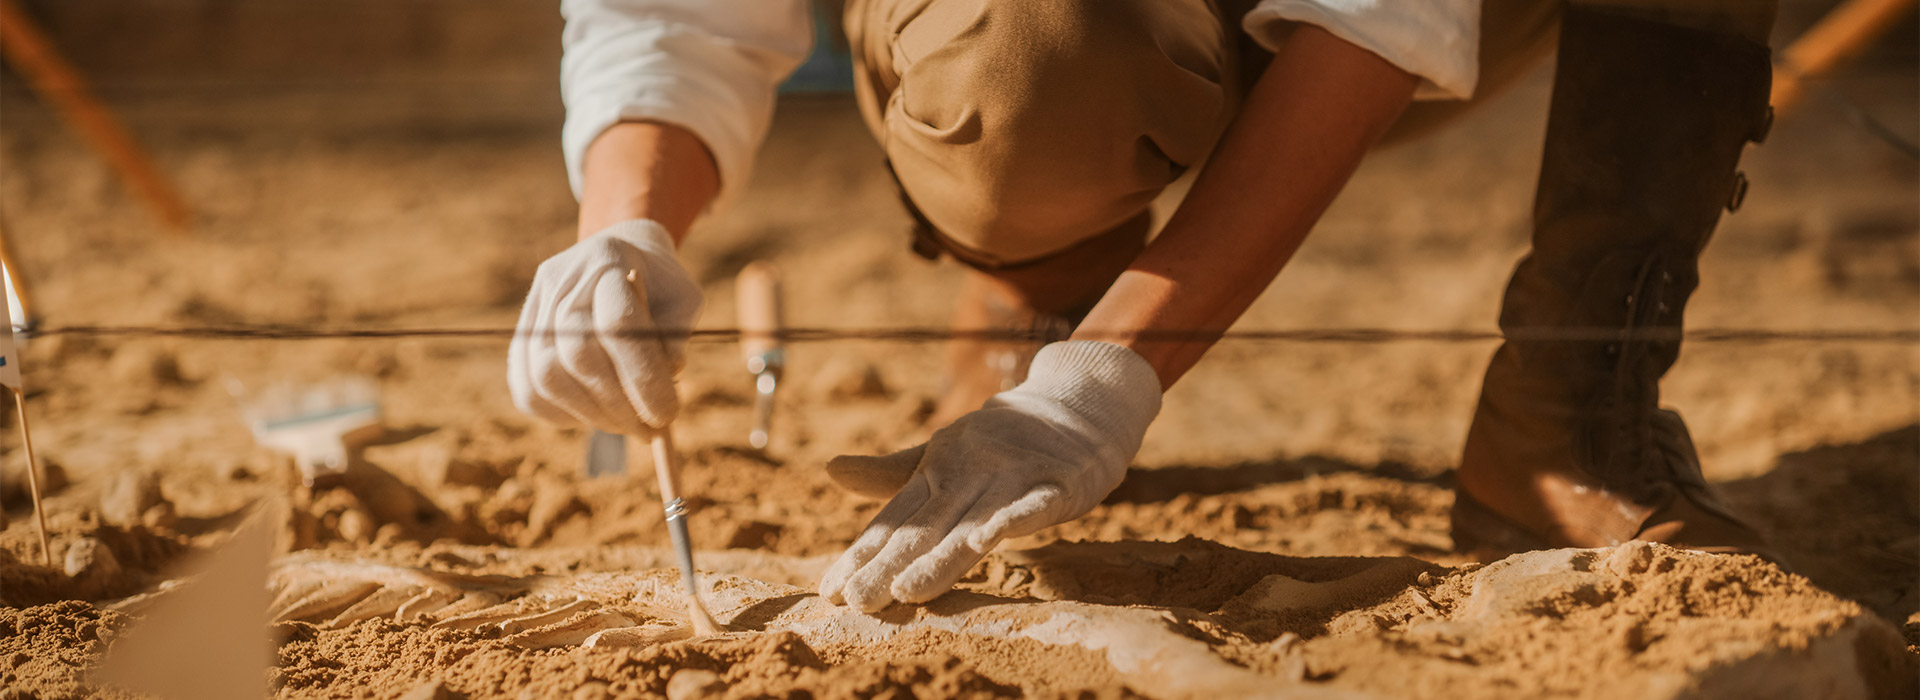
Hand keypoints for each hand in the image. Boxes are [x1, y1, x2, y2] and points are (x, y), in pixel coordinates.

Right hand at [508, 219, 703, 434]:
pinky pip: (528, 390)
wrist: (621, 258)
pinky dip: (562, 415)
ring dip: (592, 415)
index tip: (667, 413)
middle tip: (650, 430)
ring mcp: (534, 308)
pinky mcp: (520, 336)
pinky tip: (595, 415)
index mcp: (608, 260)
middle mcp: (562, 280)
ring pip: (547, 377)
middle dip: (618, 405)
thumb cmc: (660, 285)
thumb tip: (665, 378)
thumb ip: (677, 337)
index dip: (642, 376)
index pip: (617, 325)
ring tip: (627, 425)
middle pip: (578, 354)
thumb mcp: (684, 299)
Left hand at [818, 341, 1161, 610]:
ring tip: (906, 591)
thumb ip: (892, 473)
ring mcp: (1013, 475)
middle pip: (926, 527)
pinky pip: (1034, 503)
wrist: (1079, 400)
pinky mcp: (1058, 480)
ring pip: (973, 523)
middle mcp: (969, 471)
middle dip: (890, 566)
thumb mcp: (944, 453)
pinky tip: (986, 542)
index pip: (895, 520)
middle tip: (856, 602)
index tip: (830, 591)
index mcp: (938, 469)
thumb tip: (829, 470)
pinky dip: (1012, 519)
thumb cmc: (1004, 438)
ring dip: (941, 557)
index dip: (863, 554)